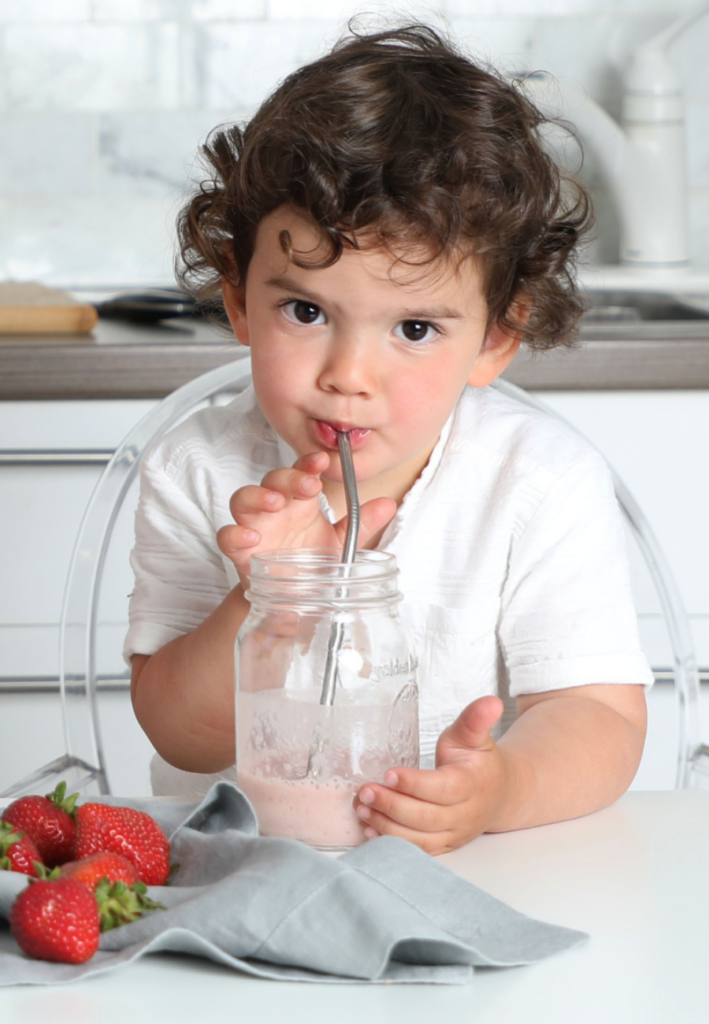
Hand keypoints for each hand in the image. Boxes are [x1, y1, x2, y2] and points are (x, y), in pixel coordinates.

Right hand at [217, 451, 395, 588]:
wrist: (294, 604)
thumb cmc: (313, 566)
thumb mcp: (342, 544)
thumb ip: (362, 524)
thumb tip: (388, 504)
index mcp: (300, 503)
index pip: (300, 472)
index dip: (308, 462)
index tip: (322, 461)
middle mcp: (276, 510)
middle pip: (271, 480)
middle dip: (287, 478)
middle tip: (307, 486)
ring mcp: (256, 529)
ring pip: (243, 499)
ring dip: (257, 496)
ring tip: (275, 503)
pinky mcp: (241, 553)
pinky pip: (227, 536)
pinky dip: (234, 533)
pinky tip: (250, 536)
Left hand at [354, 696, 508, 854]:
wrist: (500, 794)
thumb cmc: (479, 763)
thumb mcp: (475, 737)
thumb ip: (475, 720)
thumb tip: (491, 702)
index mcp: (472, 784)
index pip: (443, 789)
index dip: (415, 784)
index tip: (389, 773)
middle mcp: (465, 814)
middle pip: (426, 818)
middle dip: (392, 806)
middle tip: (365, 791)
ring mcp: (455, 833)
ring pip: (420, 839)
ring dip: (387, 826)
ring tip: (362, 807)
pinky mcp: (445, 845)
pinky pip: (418, 850)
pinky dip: (393, 842)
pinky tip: (370, 828)